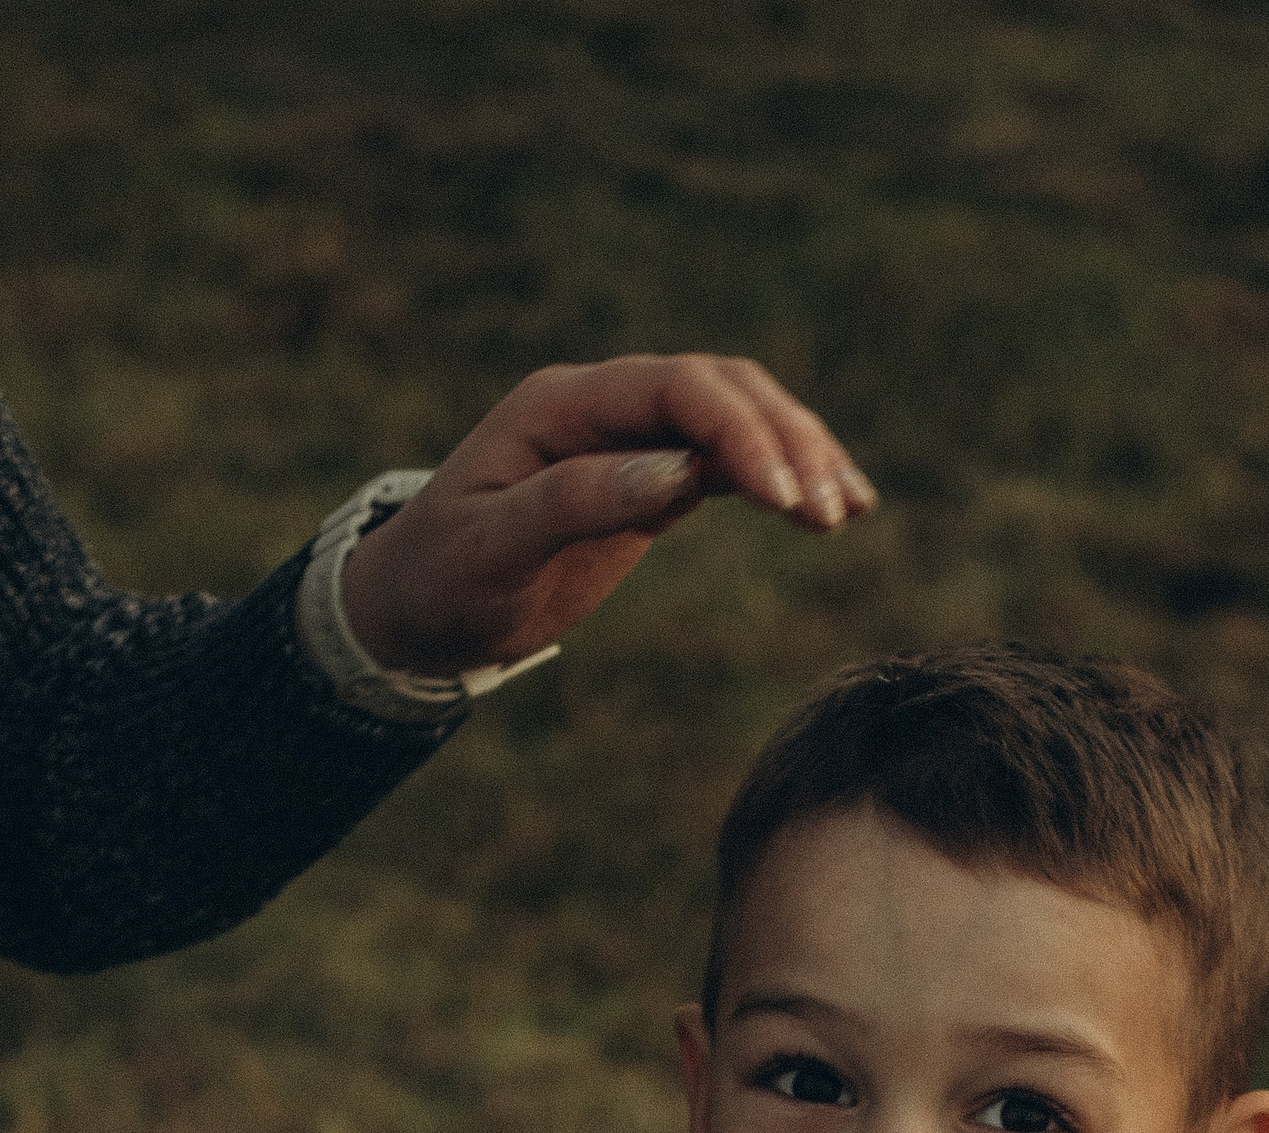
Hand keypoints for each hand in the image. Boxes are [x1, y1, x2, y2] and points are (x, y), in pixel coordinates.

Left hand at [337, 353, 874, 679]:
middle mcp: (604, 404)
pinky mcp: (651, 477)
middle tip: (833, 513)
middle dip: (787, 442)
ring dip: (800, 456)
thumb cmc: (444, 580)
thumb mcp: (496, 549)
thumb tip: (678, 476)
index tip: (785, 499)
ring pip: (737, 418)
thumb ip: (579, 503)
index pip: (674, 388)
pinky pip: (731, 460)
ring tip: (851, 511)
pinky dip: (784, 479)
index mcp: (561, 405)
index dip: (738, 432)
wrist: (418, 608)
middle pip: (722, 389)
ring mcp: (631, 436)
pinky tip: (835, 511)